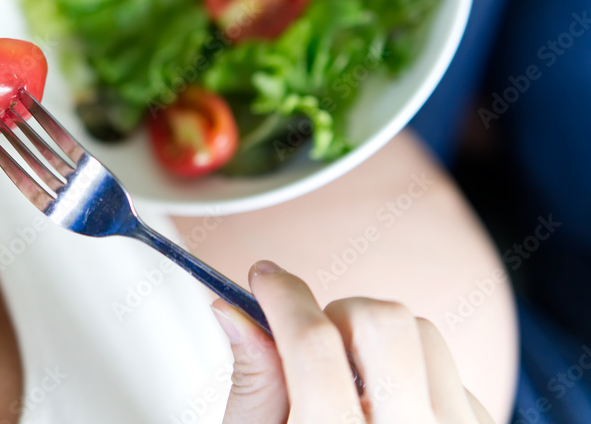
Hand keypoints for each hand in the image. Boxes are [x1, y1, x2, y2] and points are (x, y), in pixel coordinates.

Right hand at [212, 260, 494, 423]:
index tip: (265, 279)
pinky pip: (454, 373)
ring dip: (379, 339)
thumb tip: (233, 309)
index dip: (281, 295)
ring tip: (350, 379)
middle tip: (310, 336)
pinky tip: (386, 410)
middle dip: (337, 312)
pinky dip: (415, 373)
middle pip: (384, 324)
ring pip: (425, 336)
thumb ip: (253, 384)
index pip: (313, 344)